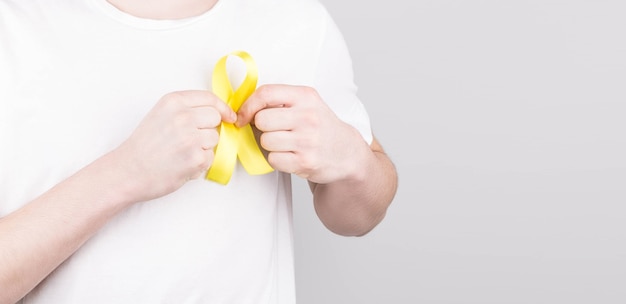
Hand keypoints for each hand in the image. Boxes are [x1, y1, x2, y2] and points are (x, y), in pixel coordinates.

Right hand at [114, 90, 234, 201]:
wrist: (127, 171)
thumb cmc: (144, 145)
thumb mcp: (161, 115)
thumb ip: (187, 110)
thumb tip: (218, 113)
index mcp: (173, 101)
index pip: (210, 98)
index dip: (222, 108)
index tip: (229, 116)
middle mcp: (183, 116)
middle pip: (216, 118)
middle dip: (208, 129)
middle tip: (189, 140)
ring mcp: (191, 137)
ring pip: (215, 139)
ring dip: (204, 148)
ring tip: (183, 154)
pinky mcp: (196, 158)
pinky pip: (211, 158)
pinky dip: (200, 164)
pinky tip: (182, 165)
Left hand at [237, 85, 367, 183]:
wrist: (347, 152)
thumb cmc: (321, 127)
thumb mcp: (307, 103)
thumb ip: (280, 100)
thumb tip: (243, 108)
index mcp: (306, 96)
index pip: (266, 93)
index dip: (248, 106)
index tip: (243, 116)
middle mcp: (308, 116)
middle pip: (262, 120)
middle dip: (262, 128)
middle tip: (274, 131)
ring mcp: (307, 140)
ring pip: (265, 141)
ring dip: (270, 145)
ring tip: (285, 144)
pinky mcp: (305, 161)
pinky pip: (273, 159)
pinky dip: (277, 159)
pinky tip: (290, 155)